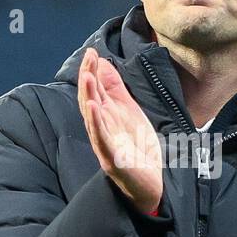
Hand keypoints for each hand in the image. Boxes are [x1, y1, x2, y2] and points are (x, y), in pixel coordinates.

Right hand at [77, 48, 163, 215]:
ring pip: (92, 118)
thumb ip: (116, 89)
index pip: (95, 91)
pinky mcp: (112, 159)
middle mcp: (101, 129)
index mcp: (106, 117)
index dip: (91, 71)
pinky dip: (96, 123)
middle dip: (88, 79)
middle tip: (88, 58)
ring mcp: (105, 144)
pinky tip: (94, 108)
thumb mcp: (129, 112)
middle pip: (89, 100)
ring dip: (88, 97)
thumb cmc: (137, 149)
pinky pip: (102, 139)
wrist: (149, 185)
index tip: (91, 52)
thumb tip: (103, 63)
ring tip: (87, 78)